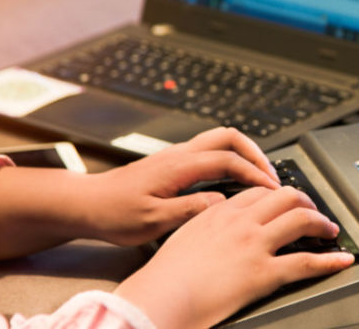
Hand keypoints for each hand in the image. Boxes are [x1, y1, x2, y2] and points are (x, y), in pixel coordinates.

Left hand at [83, 127, 280, 245]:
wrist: (87, 204)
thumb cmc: (113, 213)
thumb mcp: (152, 220)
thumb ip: (189, 210)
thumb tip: (223, 203)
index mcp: (177, 166)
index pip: (227, 160)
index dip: (254, 173)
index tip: (271, 189)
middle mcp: (179, 155)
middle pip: (229, 137)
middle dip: (256, 154)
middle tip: (272, 176)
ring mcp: (176, 155)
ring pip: (220, 140)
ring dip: (244, 154)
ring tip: (258, 177)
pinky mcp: (172, 163)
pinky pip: (209, 151)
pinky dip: (229, 159)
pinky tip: (233, 180)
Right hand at [113, 186, 355, 328]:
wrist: (161, 296)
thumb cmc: (165, 276)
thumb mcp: (182, 237)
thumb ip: (203, 226)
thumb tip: (213, 226)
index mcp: (219, 213)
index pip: (258, 192)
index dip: (276, 193)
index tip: (284, 200)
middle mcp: (241, 223)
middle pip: (285, 197)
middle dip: (305, 201)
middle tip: (312, 210)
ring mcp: (255, 245)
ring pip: (301, 220)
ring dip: (321, 222)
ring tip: (330, 229)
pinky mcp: (264, 273)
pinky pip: (307, 262)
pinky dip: (330, 261)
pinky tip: (342, 260)